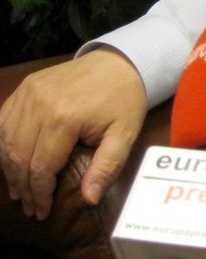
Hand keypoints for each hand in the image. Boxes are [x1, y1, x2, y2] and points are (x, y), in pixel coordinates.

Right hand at [0, 47, 146, 219]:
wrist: (121, 62)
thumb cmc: (124, 99)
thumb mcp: (125, 134)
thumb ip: (106, 167)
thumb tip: (90, 199)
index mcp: (65, 118)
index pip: (41, 167)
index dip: (39, 194)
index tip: (42, 211)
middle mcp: (40, 104)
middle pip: (19, 156)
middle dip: (23, 186)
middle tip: (29, 206)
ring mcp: (29, 93)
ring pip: (6, 141)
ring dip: (9, 168)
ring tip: (19, 189)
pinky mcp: (26, 86)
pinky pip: (4, 121)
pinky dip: (4, 144)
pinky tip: (11, 160)